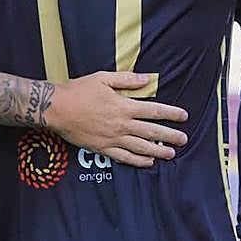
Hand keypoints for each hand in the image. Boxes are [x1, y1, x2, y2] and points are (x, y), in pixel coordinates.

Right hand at [47, 72, 188, 167]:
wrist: (57, 108)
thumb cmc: (78, 90)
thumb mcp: (103, 78)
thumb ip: (126, 79)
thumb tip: (146, 79)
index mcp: (123, 106)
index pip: (153, 110)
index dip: (170, 113)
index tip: (184, 116)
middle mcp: (121, 124)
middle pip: (152, 131)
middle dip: (170, 135)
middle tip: (184, 139)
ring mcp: (112, 138)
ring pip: (141, 147)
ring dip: (158, 151)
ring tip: (171, 154)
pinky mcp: (102, 148)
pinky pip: (124, 157)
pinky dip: (138, 161)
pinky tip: (148, 162)